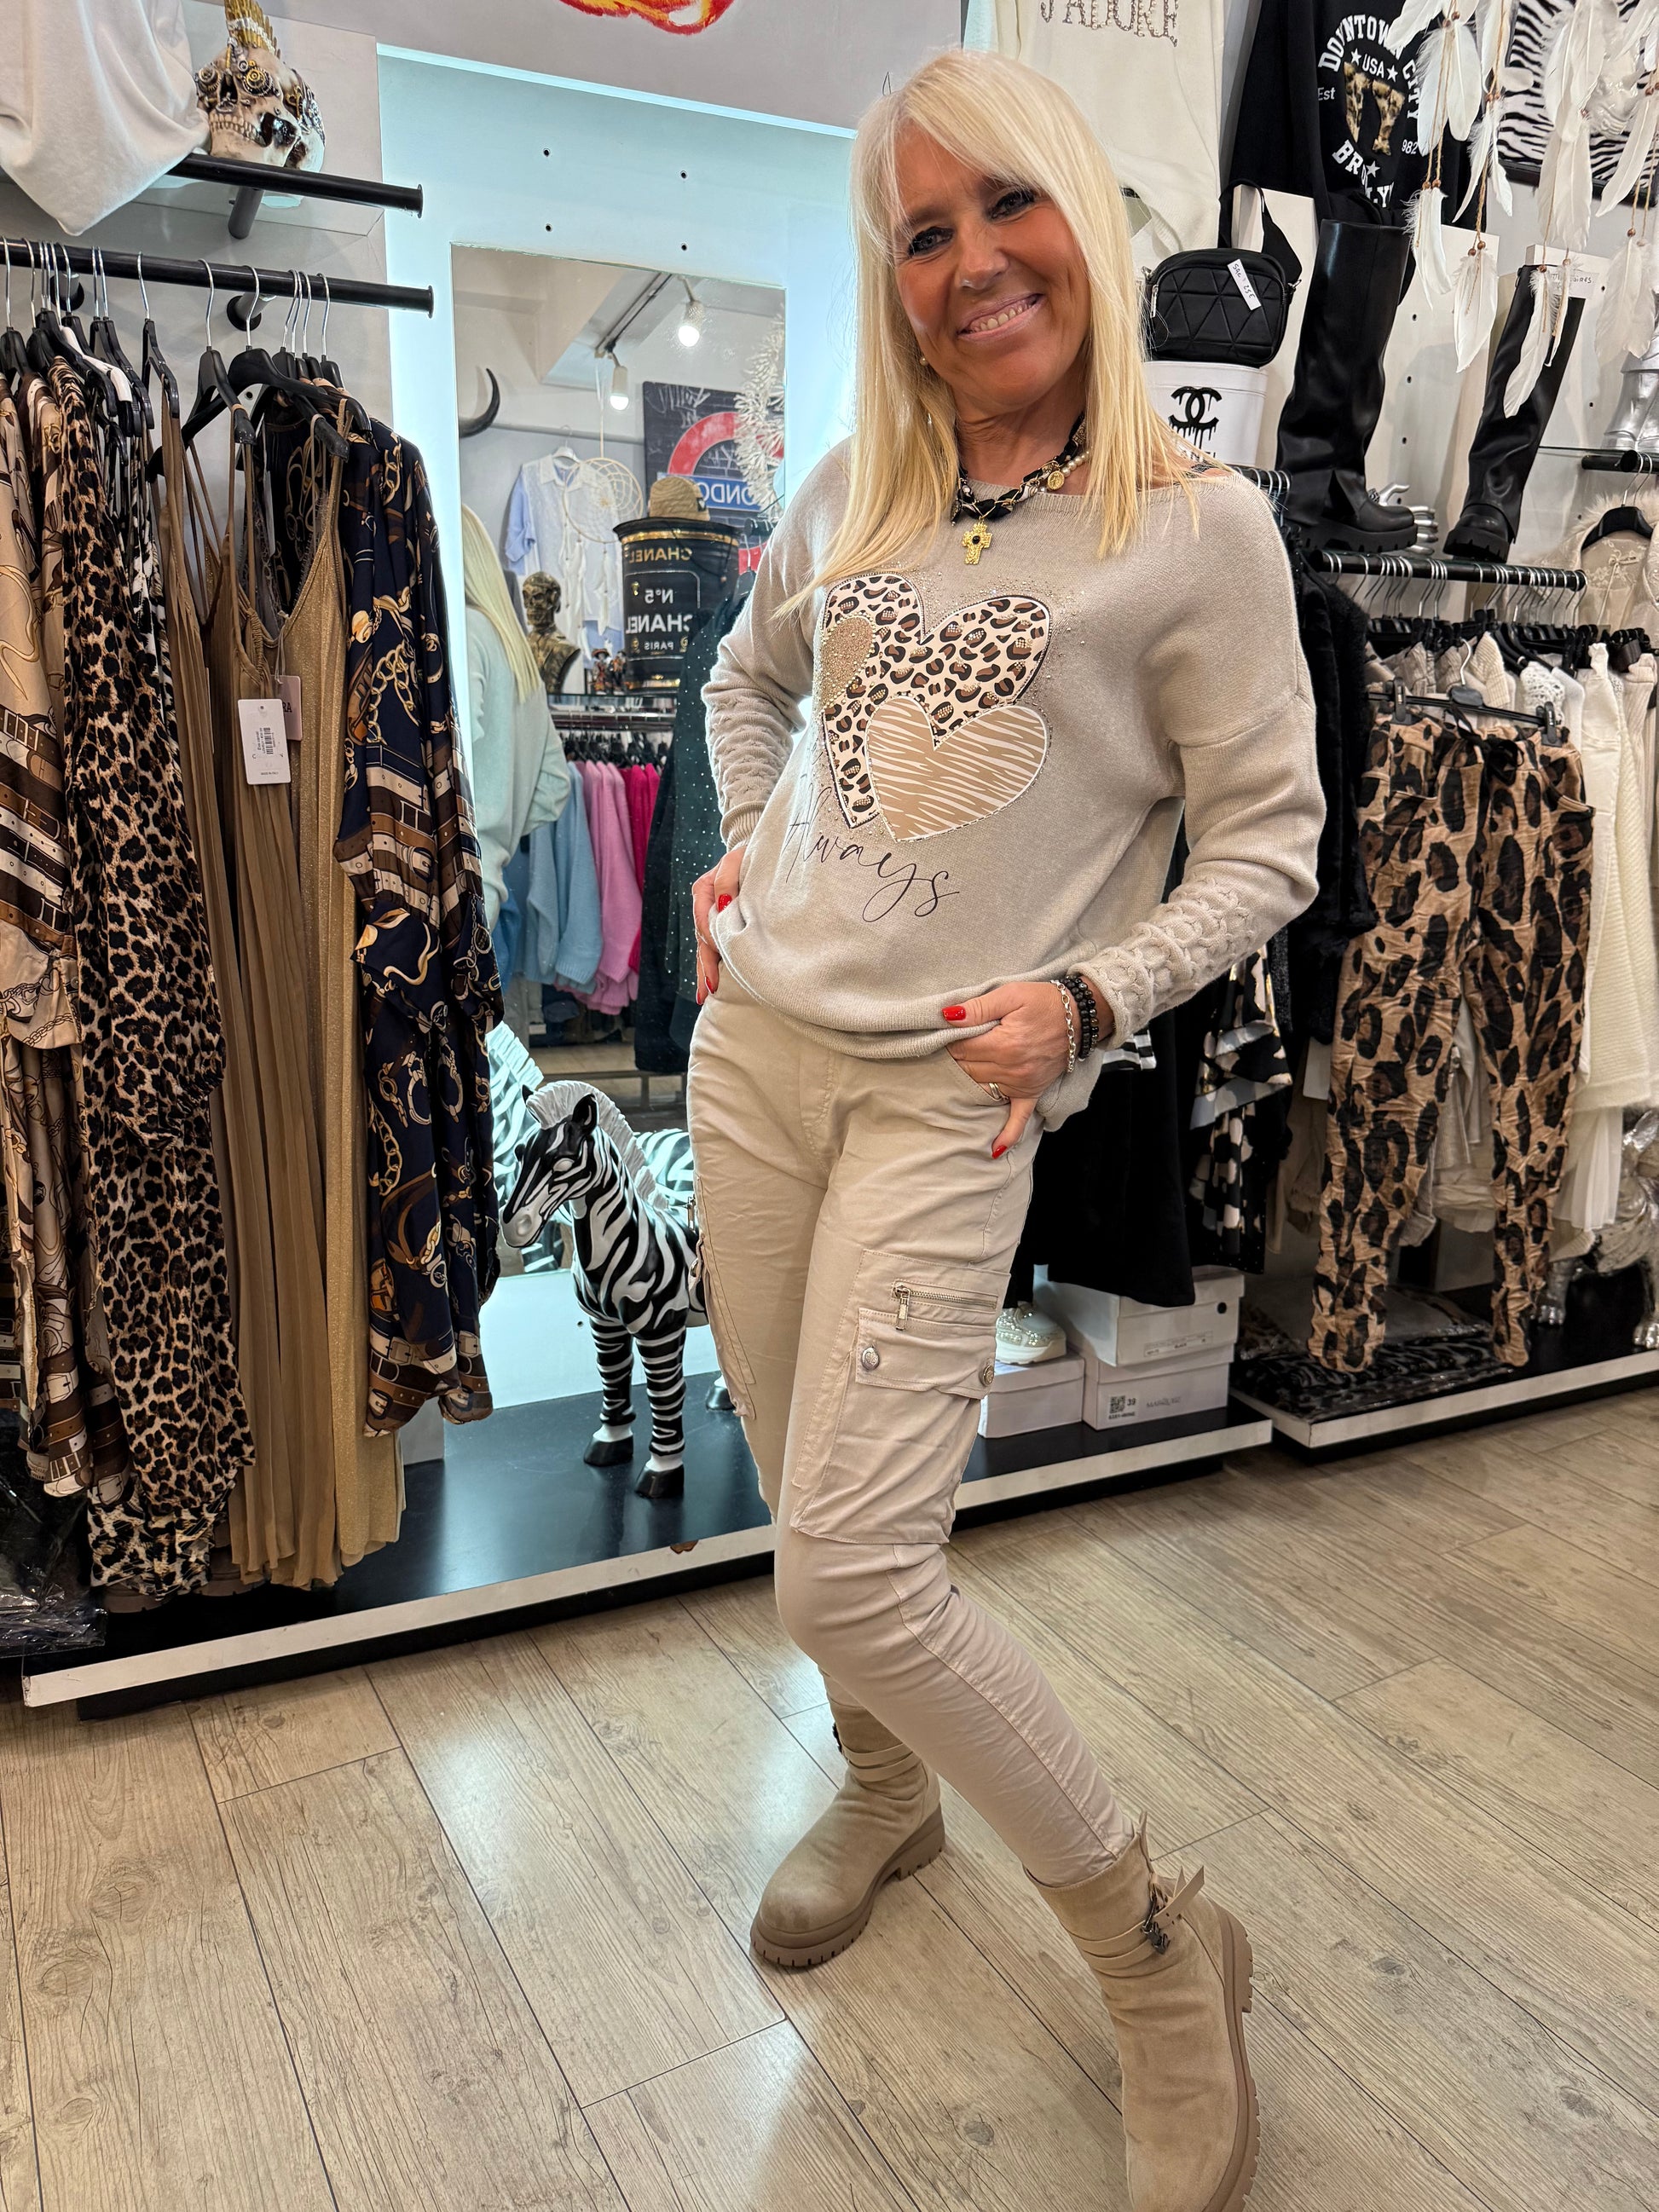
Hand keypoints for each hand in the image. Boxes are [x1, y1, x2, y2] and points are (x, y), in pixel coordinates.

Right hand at [692, 843, 745, 1002]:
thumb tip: (723, 906)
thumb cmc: (750, 854)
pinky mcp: (721, 925)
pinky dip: (710, 965)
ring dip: (705, 970)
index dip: (712, 937)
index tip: (723, 954)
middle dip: (705, 964)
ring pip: (705, 947)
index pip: (704, 919)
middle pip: (702, 939)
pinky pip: (713, 947)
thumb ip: (726, 879)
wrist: (758, 851)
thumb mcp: (738, 860)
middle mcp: (704, 906)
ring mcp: (711, 917)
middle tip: (710, 987)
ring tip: (705, 994)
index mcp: (704, 890)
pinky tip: (709, 985)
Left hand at [943, 980, 1077, 1156]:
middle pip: (967, 1069)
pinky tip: (993, 1150)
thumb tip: (947, 1017)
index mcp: (1004, 1044)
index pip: (961, 1048)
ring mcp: (1022, 1084)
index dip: (950, 1039)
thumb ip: (978, 1008)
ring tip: (959, 1072)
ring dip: (969, 1081)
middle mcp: (1012, 1069)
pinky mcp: (1032, 1093)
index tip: (946, 1032)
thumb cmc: (1043, 1002)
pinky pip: (1019, 1119)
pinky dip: (1007, 1135)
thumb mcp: (1010, 995)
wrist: (1079, 1016)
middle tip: (952, 1047)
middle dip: (957, 1058)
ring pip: (981, 1089)